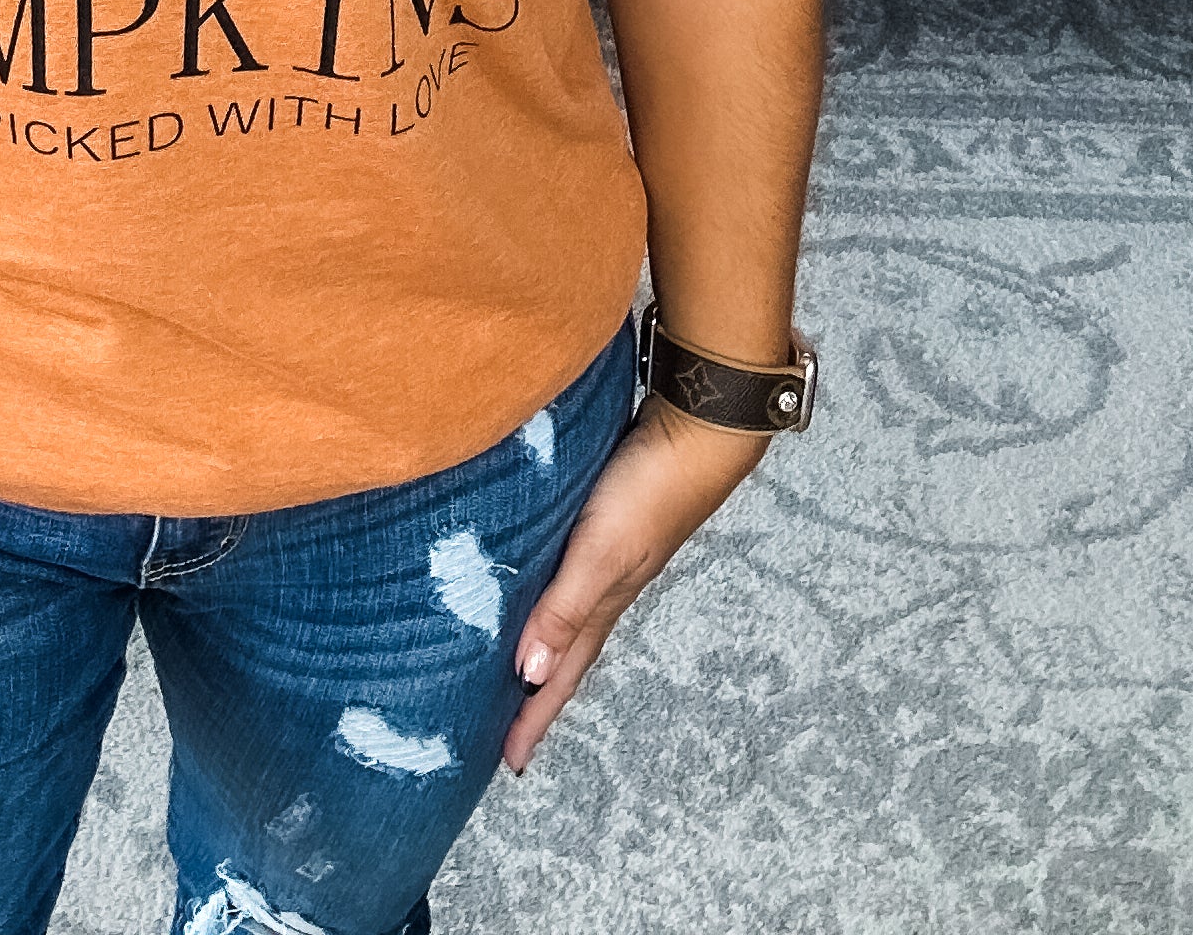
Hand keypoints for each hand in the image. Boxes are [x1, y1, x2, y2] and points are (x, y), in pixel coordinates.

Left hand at [501, 397, 767, 773]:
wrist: (694, 430)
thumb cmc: (650, 491)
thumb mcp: (602, 553)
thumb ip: (566, 608)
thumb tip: (527, 674)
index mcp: (603, 604)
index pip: (560, 675)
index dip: (534, 717)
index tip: (508, 762)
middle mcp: (603, 587)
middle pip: (561, 653)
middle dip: (532, 693)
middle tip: (498, 728)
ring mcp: (605, 555)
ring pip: (563, 615)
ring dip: (536, 643)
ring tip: (503, 663)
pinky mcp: (602, 521)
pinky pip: (564, 574)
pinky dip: (545, 593)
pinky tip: (529, 582)